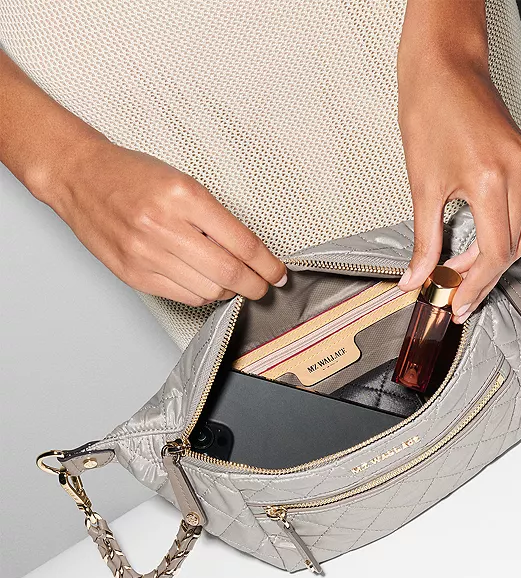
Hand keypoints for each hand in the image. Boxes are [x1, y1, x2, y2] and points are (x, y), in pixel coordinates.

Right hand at [50, 137, 287, 305]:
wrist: (81, 178)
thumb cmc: (134, 176)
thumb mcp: (183, 182)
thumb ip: (215, 218)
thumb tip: (250, 255)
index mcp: (184, 196)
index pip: (241, 243)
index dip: (267, 264)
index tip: (278, 273)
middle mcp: (164, 227)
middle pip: (228, 273)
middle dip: (255, 285)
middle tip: (263, 287)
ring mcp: (146, 254)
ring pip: (208, 291)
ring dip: (229, 291)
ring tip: (232, 282)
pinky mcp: (135, 275)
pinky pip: (184, 297)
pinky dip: (203, 295)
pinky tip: (205, 283)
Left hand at [396, 3, 520, 322]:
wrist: (443, 69)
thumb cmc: (429, 111)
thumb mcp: (421, 185)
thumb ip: (423, 239)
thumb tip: (415, 276)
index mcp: (491, 179)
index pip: (494, 253)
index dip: (475, 285)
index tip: (457, 304)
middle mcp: (518, 172)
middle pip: (512, 248)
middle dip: (483, 278)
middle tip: (455, 296)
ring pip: (520, 233)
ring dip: (491, 258)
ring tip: (459, 274)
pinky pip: (520, 211)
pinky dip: (499, 234)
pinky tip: (474, 245)